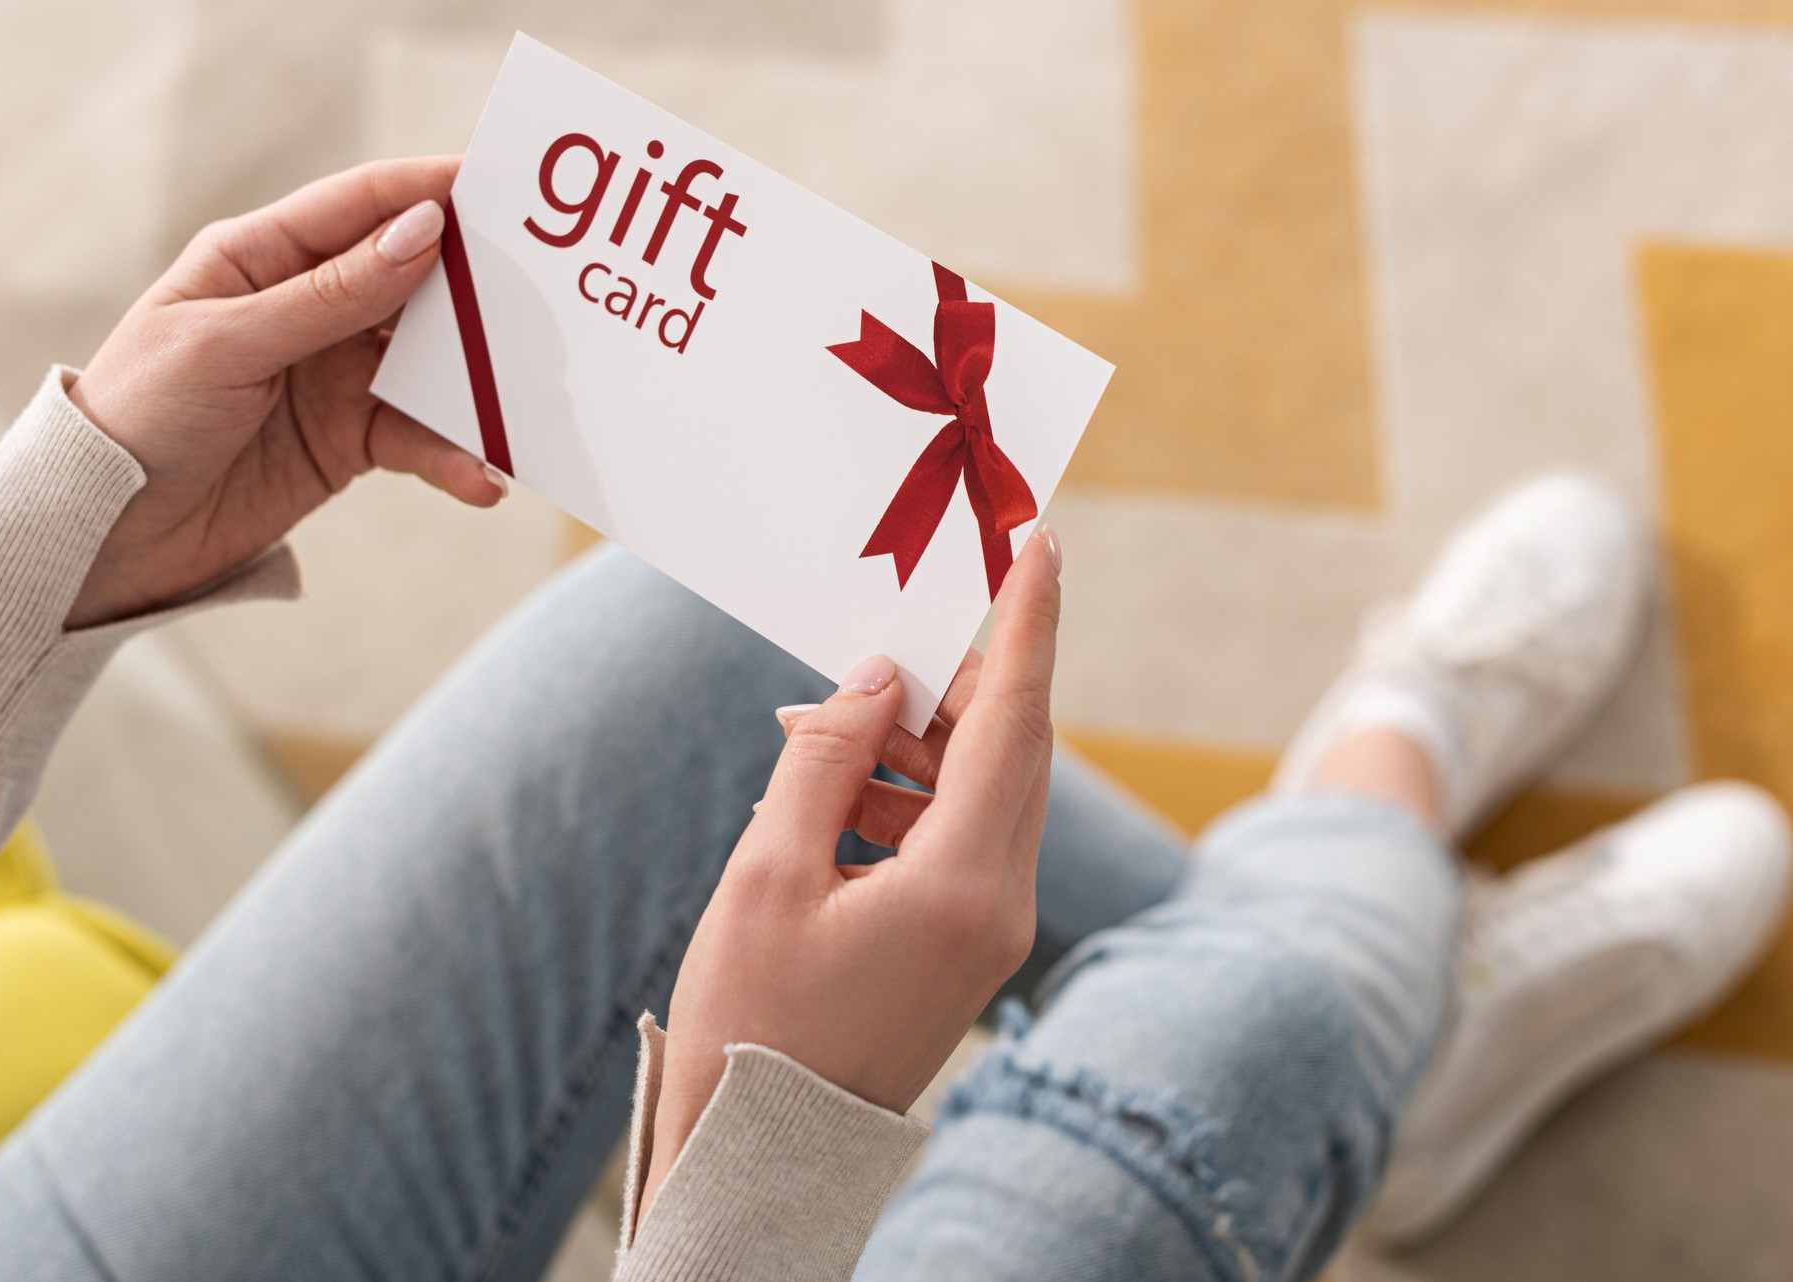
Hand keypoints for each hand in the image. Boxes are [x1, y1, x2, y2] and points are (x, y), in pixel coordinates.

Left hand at [64, 156, 504, 627]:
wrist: (113, 533)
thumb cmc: (144, 415)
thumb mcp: (227, 345)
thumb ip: (331, 295)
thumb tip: (422, 234)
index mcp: (263, 257)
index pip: (362, 206)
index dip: (431, 190)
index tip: (503, 189)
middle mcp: (309, 306)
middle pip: (414, 280)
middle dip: (477, 290)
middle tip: (543, 298)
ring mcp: (336, 373)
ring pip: (431, 363)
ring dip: (477, 385)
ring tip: (523, 405)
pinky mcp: (353, 440)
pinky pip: (421, 437)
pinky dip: (455, 457)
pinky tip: (482, 478)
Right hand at [639, 528, 1062, 1219]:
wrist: (764, 1151)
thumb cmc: (751, 1021)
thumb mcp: (769, 872)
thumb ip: (827, 757)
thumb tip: (881, 677)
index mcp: (965, 883)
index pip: (1016, 719)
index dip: (1028, 621)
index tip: (1041, 539)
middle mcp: (1003, 902)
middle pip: (1010, 748)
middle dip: (954, 680)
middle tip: (889, 637)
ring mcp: (993, 926)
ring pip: (982, 790)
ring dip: (915, 743)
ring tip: (822, 731)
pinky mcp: (969, 941)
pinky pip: (959, 835)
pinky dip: (906, 797)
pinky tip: (834, 797)